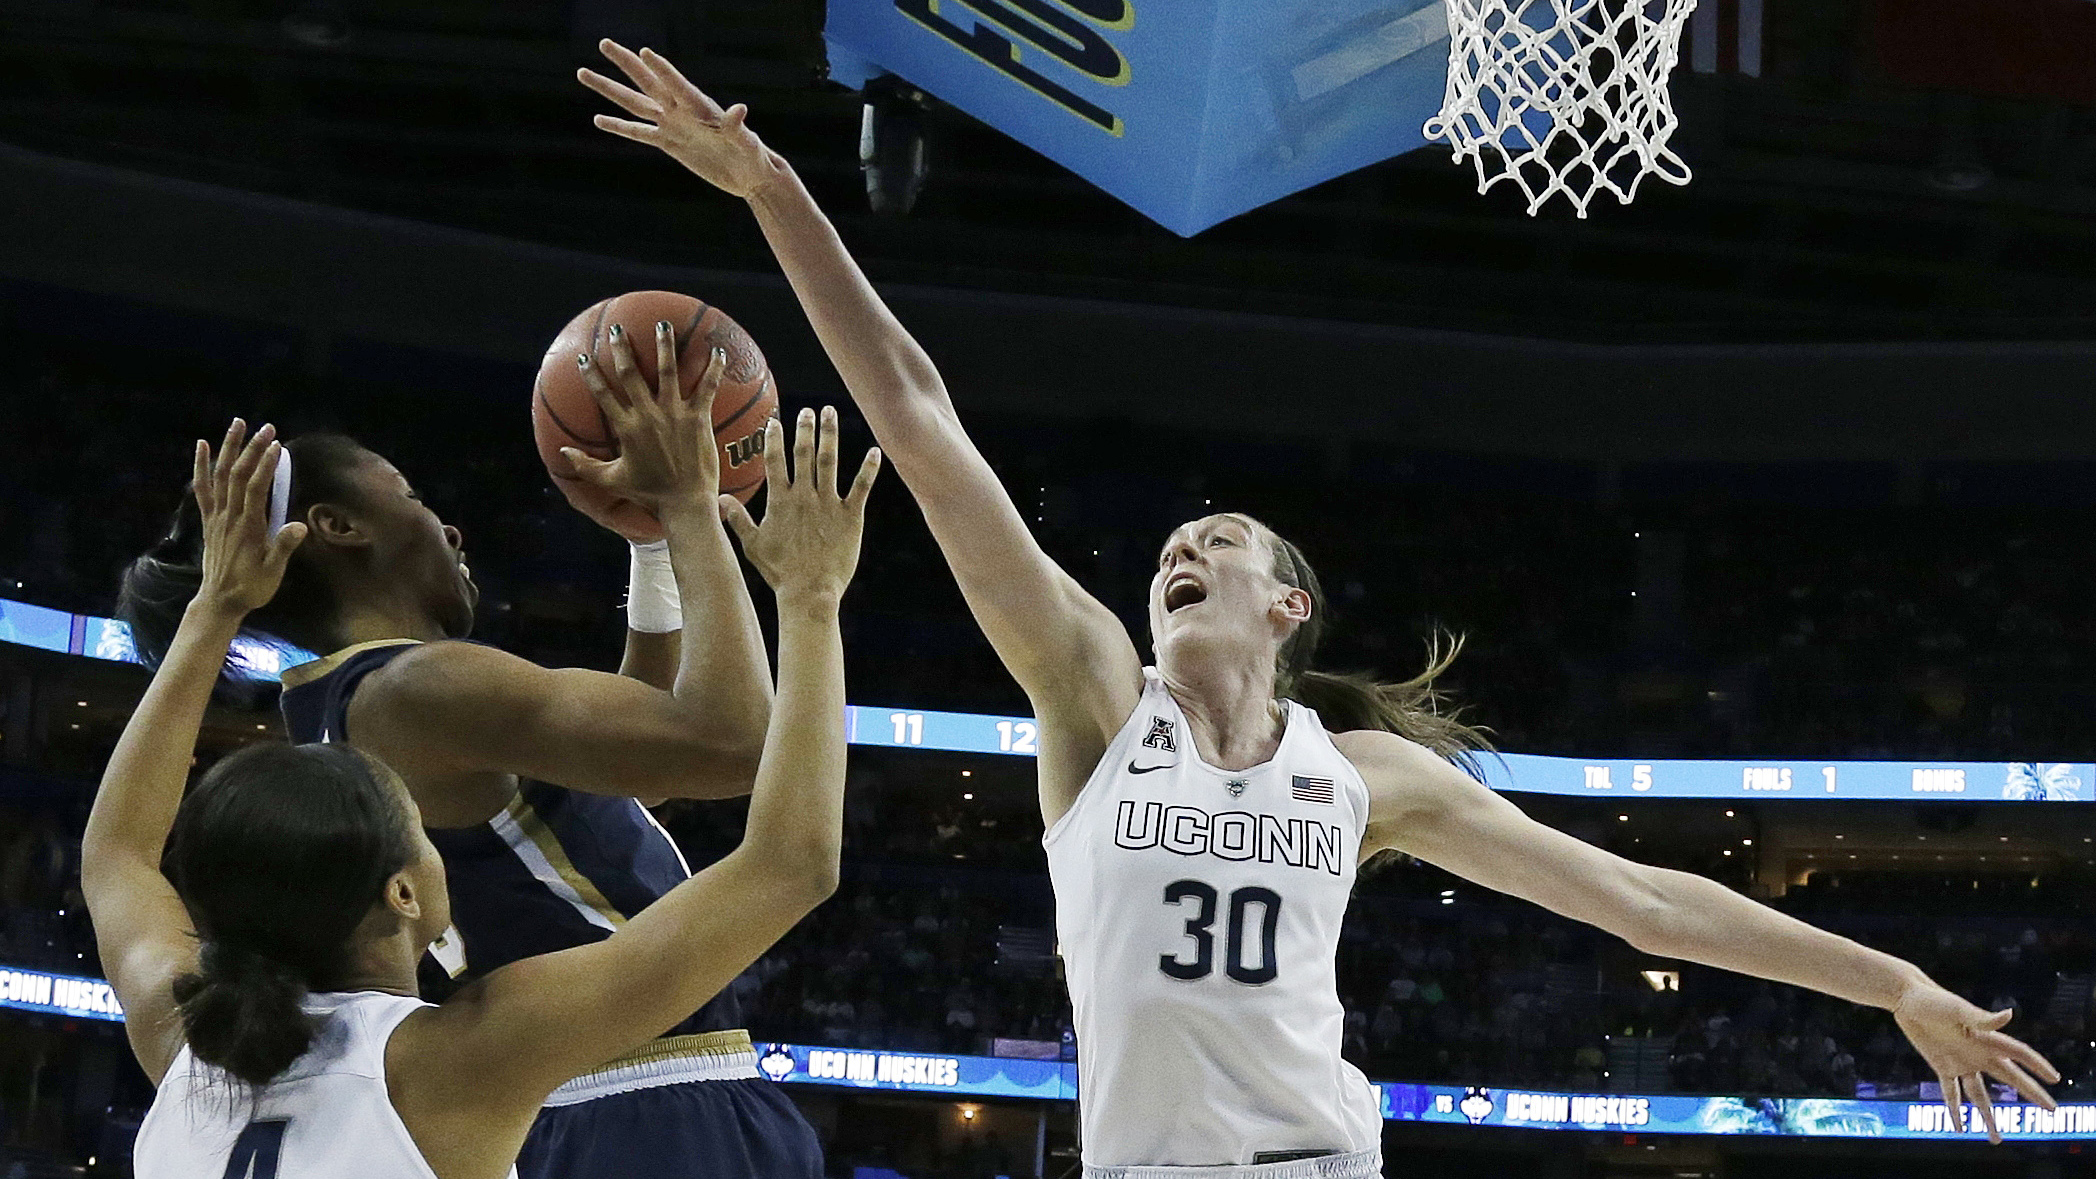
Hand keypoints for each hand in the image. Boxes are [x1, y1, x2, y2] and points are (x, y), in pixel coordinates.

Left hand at [192, 420, 306, 615]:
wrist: (220, 600)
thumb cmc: (252, 587)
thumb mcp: (272, 572)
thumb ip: (283, 547)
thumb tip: (299, 526)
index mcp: (248, 528)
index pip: (256, 489)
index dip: (265, 466)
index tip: (277, 446)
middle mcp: (229, 517)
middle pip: (238, 476)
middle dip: (251, 449)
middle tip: (267, 428)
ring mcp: (216, 516)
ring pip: (220, 476)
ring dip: (228, 448)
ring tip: (238, 424)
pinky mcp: (209, 519)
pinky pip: (202, 488)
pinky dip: (201, 465)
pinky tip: (203, 445)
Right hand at [562, 320, 722, 516]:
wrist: (685, 504)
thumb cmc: (649, 494)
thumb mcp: (613, 481)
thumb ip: (586, 466)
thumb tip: (562, 453)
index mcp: (626, 428)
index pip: (603, 395)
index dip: (591, 375)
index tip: (583, 358)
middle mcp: (648, 416)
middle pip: (631, 374)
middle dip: (622, 349)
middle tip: (618, 329)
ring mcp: (674, 414)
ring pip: (667, 372)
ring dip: (664, 346)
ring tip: (663, 324)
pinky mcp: (698, 419)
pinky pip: (706, 387)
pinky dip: (712, 368)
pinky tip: (717, 351)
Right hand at [578, 40, 787, 200]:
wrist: (749, 175)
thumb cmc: (753, 156)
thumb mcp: (747, 142)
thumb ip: (737, 126)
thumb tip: (740, 109)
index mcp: (700, 107)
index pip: (677, 85)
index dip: (663, 70)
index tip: (645, 52)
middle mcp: (681, 111)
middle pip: (647, 83)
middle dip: (626, 64)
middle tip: (604, 43)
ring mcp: (672, 125)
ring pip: (634, 104)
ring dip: (609, 90)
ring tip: (583, 72)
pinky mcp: (669, 144)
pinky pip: (638, 133)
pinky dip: (619, 127)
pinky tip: (598, 119)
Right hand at [722, 407, 879, 601]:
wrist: (809, 592)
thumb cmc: (780, 572)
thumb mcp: (752, 545)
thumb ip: (738, 519)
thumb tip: (718, 499)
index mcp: (780, 501)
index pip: (774, 461)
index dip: (773, 439)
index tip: (775, 421)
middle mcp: (804, 496)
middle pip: (803, 454)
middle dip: (805, 429)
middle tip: (808, 410)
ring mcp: (828, 504)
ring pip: (829, 462)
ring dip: (830, 435)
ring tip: (831, 413)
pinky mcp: (850, 516)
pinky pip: (861, 487)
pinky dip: (868, 469)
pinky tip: (874, 451)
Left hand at [1894, 983, 2060, 1142]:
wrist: (1907, 999)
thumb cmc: (1934, 1000)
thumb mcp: (1957, 1009)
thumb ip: (1982, 1018)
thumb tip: (2009, 1015)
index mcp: (1988, 1038)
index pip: (2020, 1054)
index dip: (2038, 1066)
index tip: (2055, 1079)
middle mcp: (1979, 1053)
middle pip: (2011, 1078)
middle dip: (2032, 1093)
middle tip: (2051, 1110)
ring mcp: (1962, 1061)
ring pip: (1980, 1095)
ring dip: (1988, 1116)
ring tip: (1996, 1139)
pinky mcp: (1942, 1065)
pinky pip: (1951, 1092)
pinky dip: (1955, 1109)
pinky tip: (1959, 1127)